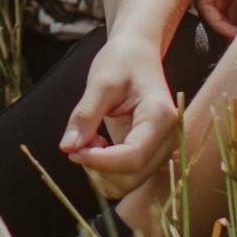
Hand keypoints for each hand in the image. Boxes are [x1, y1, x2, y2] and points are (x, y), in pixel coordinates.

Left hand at [59, 33, 177, 198]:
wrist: (137, 53)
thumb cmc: (122, 60)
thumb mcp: (100, 82)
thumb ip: (85, 115)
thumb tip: (68, 147)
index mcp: (161, 117)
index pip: (133, 157)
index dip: (100, 161)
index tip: (73, 150)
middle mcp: (168, 138)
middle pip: (133, 175)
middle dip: (98, 167)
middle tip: (78, 140)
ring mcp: (160, 149)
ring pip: (129, 182)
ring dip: (101, 171)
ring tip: (90, 139)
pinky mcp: (149, 154)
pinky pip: (127, 176)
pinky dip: (106, 169)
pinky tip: (98, 144)